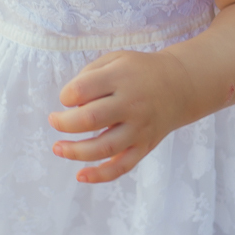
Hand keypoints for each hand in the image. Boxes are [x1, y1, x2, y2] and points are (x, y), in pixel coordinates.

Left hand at [48, 49, 188, 183]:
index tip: (66, 98)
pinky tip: (80, 175)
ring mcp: (139, 128)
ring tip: (58, 148)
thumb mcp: (115, 59)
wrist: (180, 85)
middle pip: (90, 119)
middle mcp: (131, 104)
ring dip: (75, 151)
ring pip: (104, 147)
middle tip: (54, 121)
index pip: (83, 89)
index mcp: (121, 78)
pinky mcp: (145, 146)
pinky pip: (122, 166)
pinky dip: (100, 175)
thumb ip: (90, 75)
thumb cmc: (138, 71)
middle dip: (64, 123)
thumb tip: (70, 104)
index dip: (66, 95)